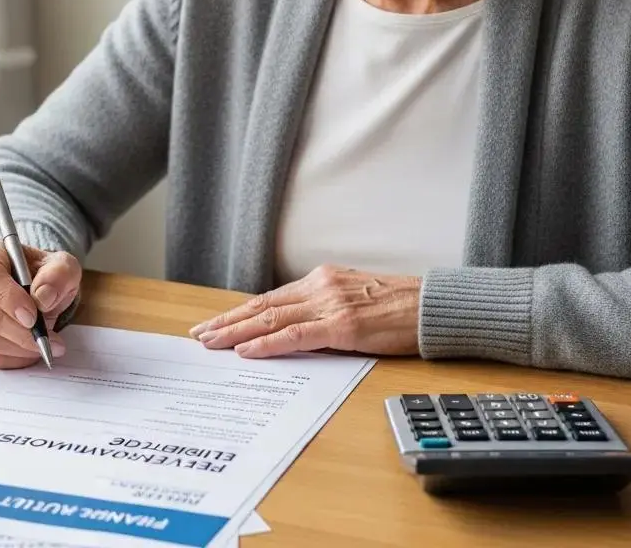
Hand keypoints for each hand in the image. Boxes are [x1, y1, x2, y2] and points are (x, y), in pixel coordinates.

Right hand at [0, 239, 80, 368]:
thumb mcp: (63, 266)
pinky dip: (14, 357)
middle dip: (20, 332)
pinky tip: (32, 349)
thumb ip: (58, 275)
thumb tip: (43, 298)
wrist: (38, 288)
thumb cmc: (46, 274)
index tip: (33, 316)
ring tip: (46, 343)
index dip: (8, 297)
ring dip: (20, 347)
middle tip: (48, 338)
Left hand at [189, 266, 421, 358]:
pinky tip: (247, 351)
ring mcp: (329, 305)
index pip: (270, 298)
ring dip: (236, 332)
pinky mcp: (342, 326)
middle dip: (227, 321)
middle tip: (199, 334)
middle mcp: (319, 287)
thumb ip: (323, 309)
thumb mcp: (354, 299)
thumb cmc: (398, 307)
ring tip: (211, 342)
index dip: (240, 312)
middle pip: (263, 306)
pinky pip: (296, 335)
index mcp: (321, 280)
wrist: (432, 306)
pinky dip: (267, 344)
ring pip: (271, 319)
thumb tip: (294, 330)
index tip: (216, 322)